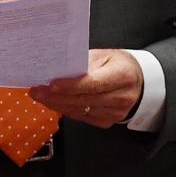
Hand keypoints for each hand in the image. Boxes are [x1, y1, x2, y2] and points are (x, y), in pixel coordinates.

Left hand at [29, 48, 143, 128]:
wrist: (138, 81)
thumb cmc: (119, 64)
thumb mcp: (104, 55)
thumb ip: (83, 62)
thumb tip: (59, 69)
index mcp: (123, 75)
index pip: (93, 83)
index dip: (71, 86)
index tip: (52, 84)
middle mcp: (121, 97)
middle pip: (83, 99)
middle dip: (56, 95)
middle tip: (37, 90)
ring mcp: (115, 112)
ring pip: (80, 110)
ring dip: (57, 104)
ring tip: (40, 95)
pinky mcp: (108, 121)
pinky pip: (81, 117)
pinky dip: (65, 109)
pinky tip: (53, 102)